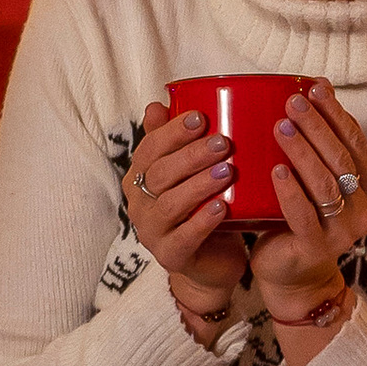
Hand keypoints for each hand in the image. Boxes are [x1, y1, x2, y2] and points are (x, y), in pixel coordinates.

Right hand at [125, 99, 246, 315]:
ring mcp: (151, 232)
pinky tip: (222, 207)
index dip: (172, 132)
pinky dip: (202, 221)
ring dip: (198, 185)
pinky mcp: (170, 256)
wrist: (212, 262)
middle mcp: (139, 204)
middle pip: (159, 174)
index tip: (201, 117)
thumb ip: (173, 142)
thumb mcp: (189, 173)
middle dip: (191, 156)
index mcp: (140, 178)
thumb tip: (157, 103)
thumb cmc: (202, 208)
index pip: (149, 149)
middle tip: (222, 142)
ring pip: (169, 204)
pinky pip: (184, 237)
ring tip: (227, 171)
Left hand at [249, 81, 366, 327]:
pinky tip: (276, 170)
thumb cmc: (300, 218)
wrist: (291, 274)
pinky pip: (304, 215)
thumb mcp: (315, 181)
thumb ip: (319, 147)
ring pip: (325, 184)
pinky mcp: (317, 248)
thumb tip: (311, 88)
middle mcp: (365, 210)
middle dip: (317, 126)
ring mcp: (344, 232)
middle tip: (292, 102)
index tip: (315, 87)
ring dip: (303, 152)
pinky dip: (290, 190)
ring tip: (281, 127)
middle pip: (342, 159)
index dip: (337, 113)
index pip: (357, 142)